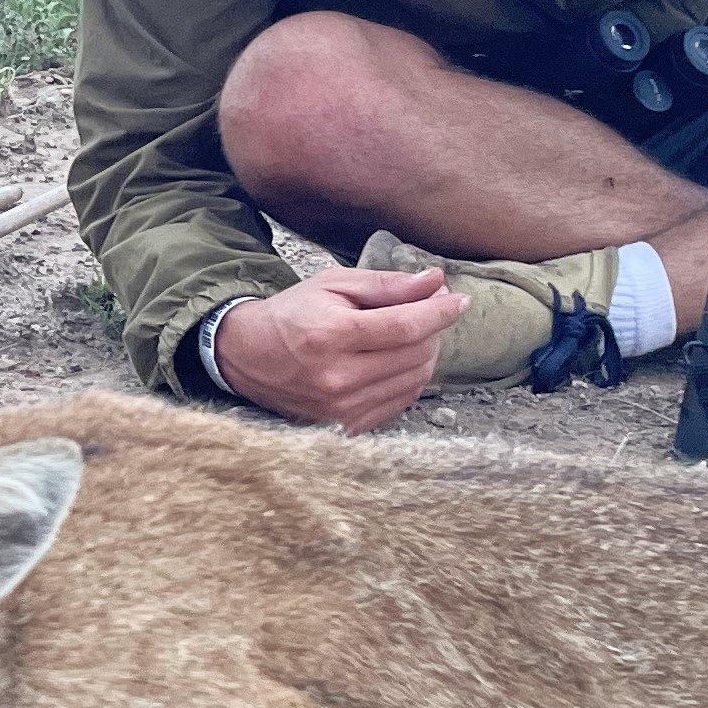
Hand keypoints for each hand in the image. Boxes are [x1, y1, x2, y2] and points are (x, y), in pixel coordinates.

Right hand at [209, 264, 462, 430]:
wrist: (248, 357)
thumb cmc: (293, 314)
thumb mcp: (333, 285)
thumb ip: (386, 284)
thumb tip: (435, 282)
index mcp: (331, 334)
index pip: (405, 326)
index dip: (439, 312)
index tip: (459, 299)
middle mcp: (338, 376)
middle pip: (416, 353)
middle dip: (432, 328)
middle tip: (426, 310)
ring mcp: (342, 406)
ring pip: (415, 379)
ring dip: (424, 353)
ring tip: (408, 335)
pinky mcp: (347, 425)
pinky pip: (401, 400)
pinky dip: (408, 377)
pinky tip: (393, 360)